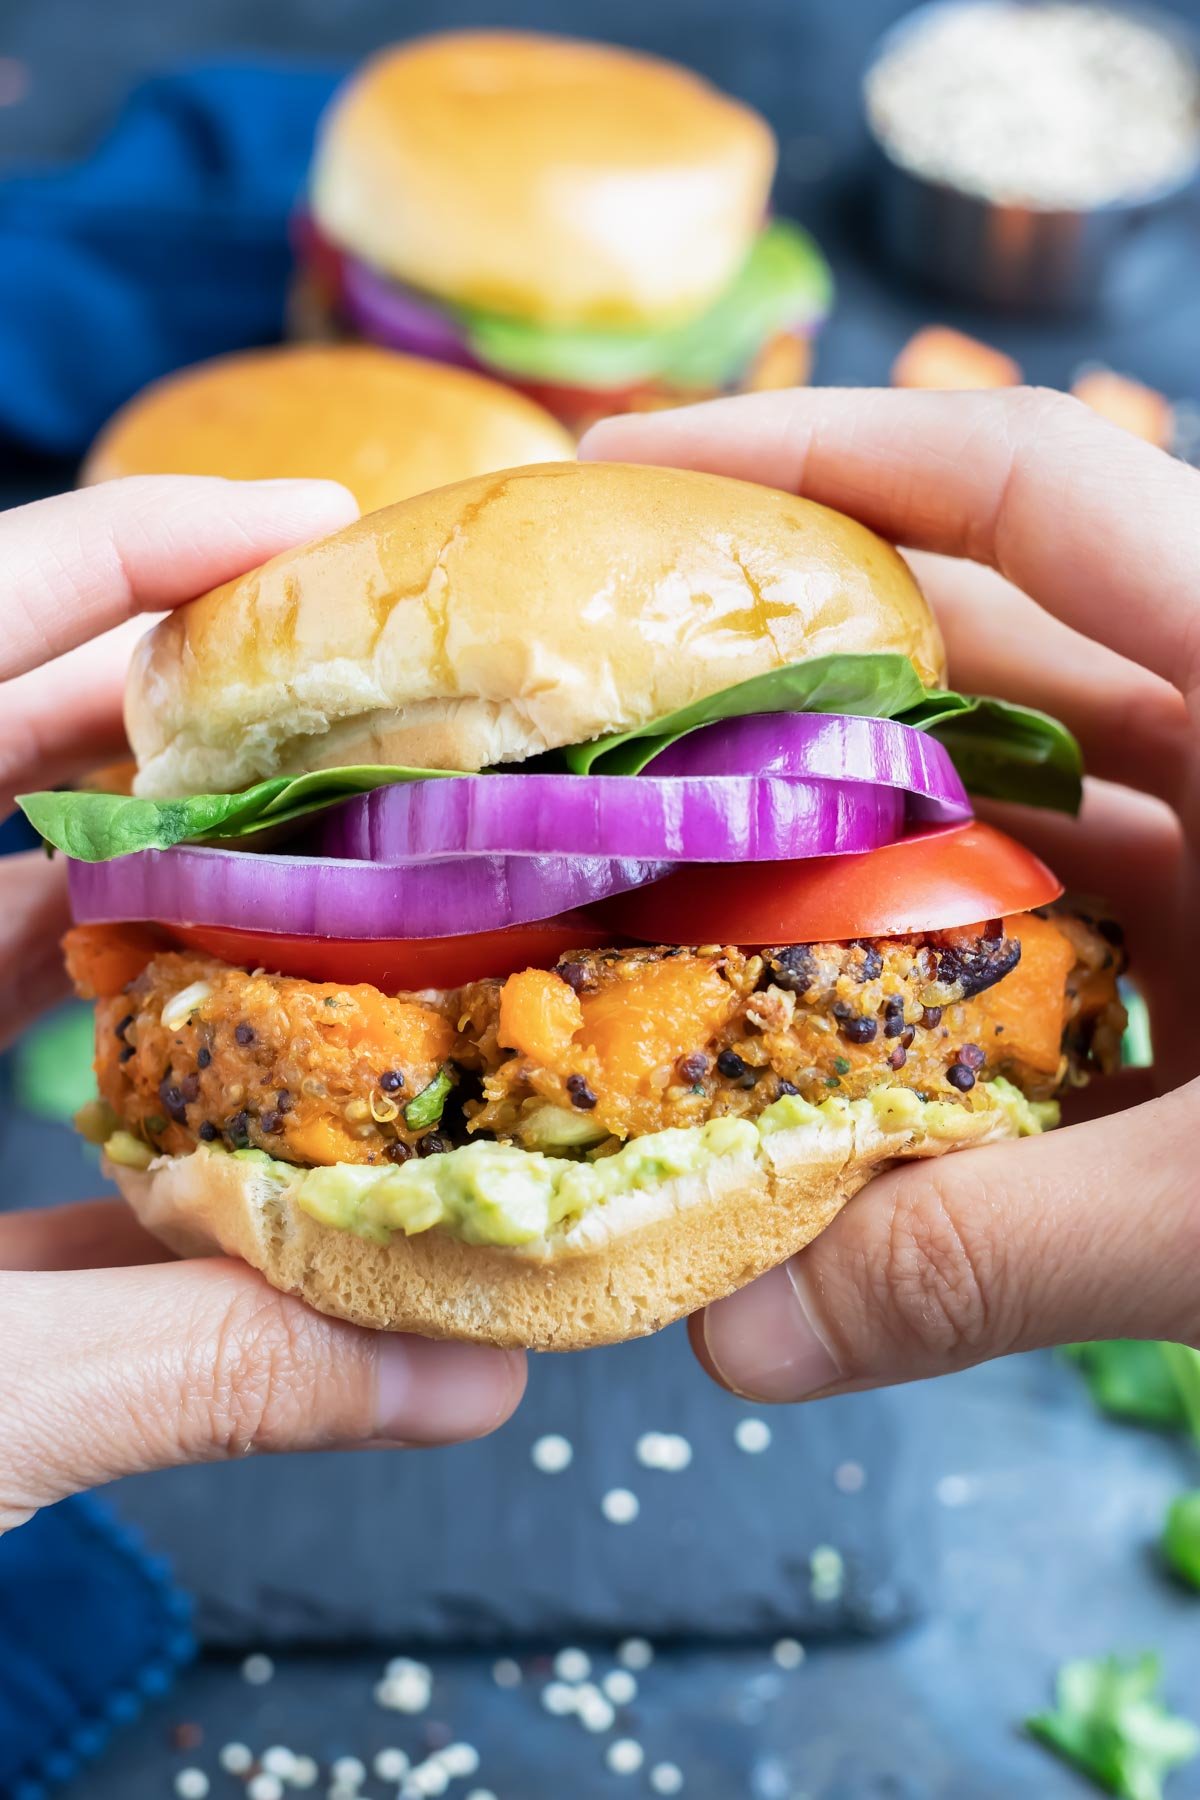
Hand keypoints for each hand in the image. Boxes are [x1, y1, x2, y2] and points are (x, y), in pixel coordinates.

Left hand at [0, 477, 524, 1529]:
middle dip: (210, 718)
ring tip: (365, 886)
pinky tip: (257, 1106)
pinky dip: (122, 1061)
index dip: (140, 550)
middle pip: (17, 747)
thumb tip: (464, 1384)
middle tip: (396, 712)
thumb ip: (197, 1371)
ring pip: (19, 902)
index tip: (320, 525)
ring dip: (185, 889)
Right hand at [582, 388, 1199, 1401]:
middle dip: (779, 678)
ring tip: (663, 891)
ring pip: (999, 796)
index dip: (817, 452)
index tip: (628, 470)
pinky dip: (934, 965)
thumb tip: (730, 1341)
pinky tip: (823, 1035)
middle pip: (972, 642)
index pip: (1027, 484)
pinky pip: (1051, 917)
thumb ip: (1004, 1260)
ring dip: (841, 847)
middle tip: (589, 730)